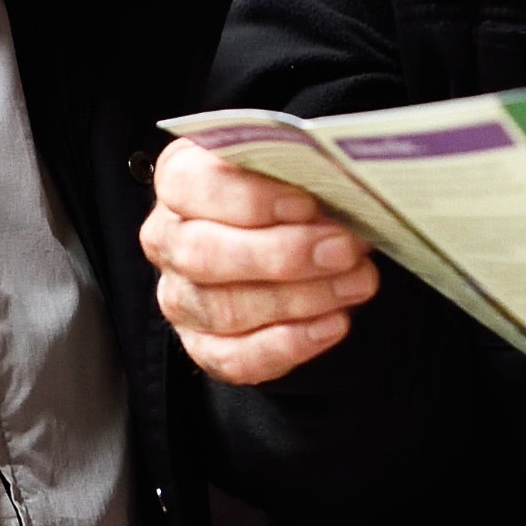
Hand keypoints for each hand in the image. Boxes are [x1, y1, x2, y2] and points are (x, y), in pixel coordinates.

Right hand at [138, 138, 379, 383]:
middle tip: (343, 249)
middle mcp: (169, 238)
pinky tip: (332, 324)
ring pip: (223, 309)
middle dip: (281, 255)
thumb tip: (345, 186)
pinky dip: (289, 344)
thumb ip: (305, 172)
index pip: (189, 185)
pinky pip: (234, 358)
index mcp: (180, 178)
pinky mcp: (202, 344)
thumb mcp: (296, 167)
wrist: (296, 241)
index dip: (248, 198)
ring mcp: (180, 296)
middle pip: (203, 254)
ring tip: (356, 283)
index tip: (306, 205)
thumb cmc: (294, 193)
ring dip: (300, 299)